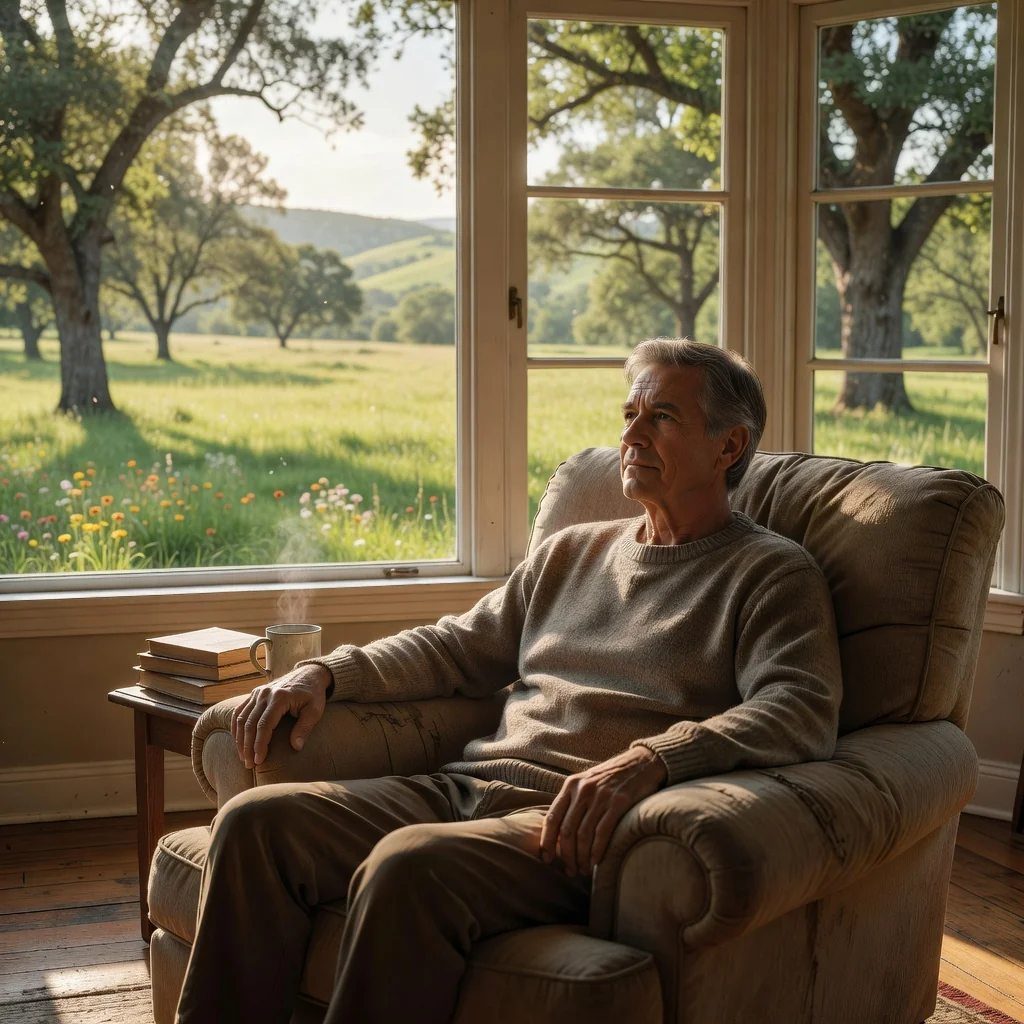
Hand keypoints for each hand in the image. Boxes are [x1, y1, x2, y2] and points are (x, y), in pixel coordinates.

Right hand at [231, 663, 331, 768]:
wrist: (309, 674)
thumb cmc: (313, 694)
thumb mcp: (315, 710)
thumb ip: (305, 728)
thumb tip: (296, 747)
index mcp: (280, 698)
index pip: (264, 725)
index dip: (260, 745)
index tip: (259, 761)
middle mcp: (265, 694)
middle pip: (250, 724)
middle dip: (247, 747)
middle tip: (249, 765)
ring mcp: (258, 692)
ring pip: (241, 718)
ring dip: (240, 739)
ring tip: (243, 757)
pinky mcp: (255, 693)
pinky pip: (240, 711)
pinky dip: (236, 727)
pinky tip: (238, 741)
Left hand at [539, 746, 666, 877]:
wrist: (642, 762)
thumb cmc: (613, 777)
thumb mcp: (588, 782)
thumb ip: (574, 801)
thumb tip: (560, 833)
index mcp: (571, 785)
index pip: (552, 818)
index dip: (547, 842)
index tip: (547, 859)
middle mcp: (583, 790)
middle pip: (567, 830)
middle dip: (566, 855)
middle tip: (570, 872)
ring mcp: (601, 796)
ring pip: (583, 834)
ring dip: (581, 857)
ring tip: (583, 870)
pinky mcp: (619, 802)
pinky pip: (602, 832)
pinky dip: (597, 851)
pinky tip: (596, 862)